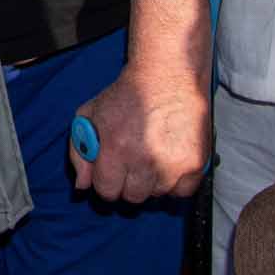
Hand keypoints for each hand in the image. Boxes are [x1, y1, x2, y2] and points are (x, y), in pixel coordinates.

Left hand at [69, 65, 207, 201]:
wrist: (166, 77)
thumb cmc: (126, 96)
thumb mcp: (89, 115)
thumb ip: (79, 153)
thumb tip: (81, 187)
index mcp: (115, 148)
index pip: (106, 191)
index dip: (107, 181)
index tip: (112, 171)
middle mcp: (145, 160)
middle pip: (133, 197)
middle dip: (128, 183)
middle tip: (132, 161)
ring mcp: (172, 165)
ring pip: (157, 195)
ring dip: (152, 181)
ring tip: (151, 155)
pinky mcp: (195, 164)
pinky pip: (182, 192)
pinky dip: (176, 182)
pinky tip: (169, 160)